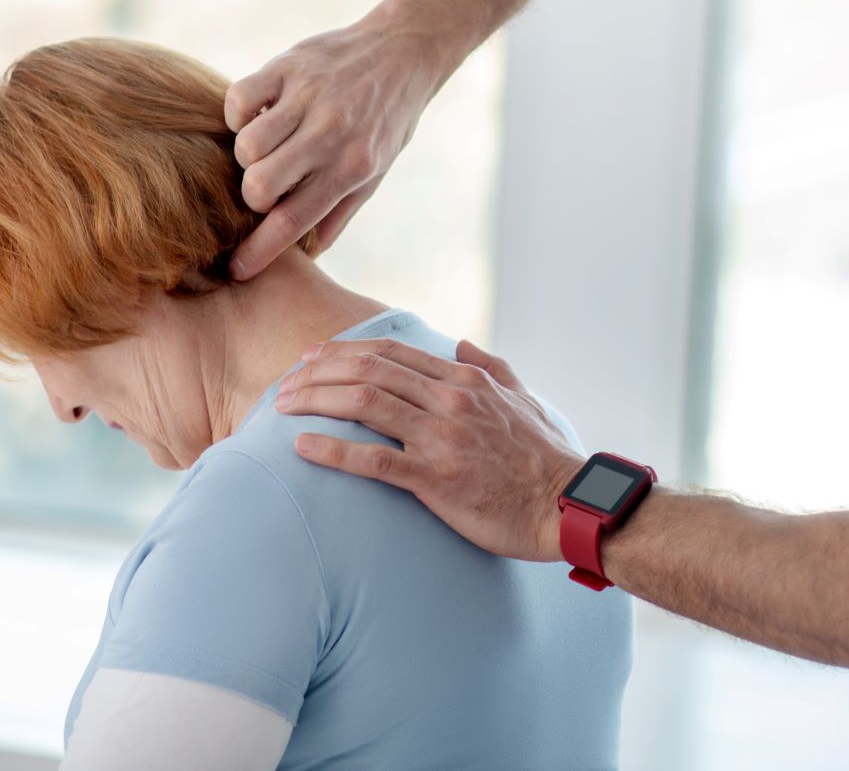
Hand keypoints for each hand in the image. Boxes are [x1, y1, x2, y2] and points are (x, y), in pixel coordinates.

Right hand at [223, 10, 452, 279]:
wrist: (402, 51)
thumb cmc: (386, 120)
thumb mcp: (375, 172)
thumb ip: (339, 213)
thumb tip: (307, 257)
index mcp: (352, 167)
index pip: (293, 221)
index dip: (259, 252)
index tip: (238, 270)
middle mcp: (330, 134)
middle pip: (260, 185)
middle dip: (253, 197)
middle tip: (265, 187)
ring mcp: (308, 97)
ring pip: (247, 145)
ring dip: (247, 156)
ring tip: (268, 149)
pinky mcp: (288, 66)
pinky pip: (239, 100)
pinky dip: (239, 115)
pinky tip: (259, 117)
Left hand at [274, 337, 581, 562]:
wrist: (567, 505)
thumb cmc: (546, 458)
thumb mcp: (524, 399)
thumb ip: (492, 367)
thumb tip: (461, 343)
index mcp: (466, 379)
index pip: (391, 352)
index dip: (344, 350)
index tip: (312, 357)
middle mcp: (450, 400)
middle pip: (368, 370)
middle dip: (318, 372)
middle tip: (285, 382)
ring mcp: (442, 438)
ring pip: (364, 403)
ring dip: (315, 400)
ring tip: (281, 407)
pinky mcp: (436, 479)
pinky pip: (373, 460)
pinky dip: (332, 449)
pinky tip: (302, 446)